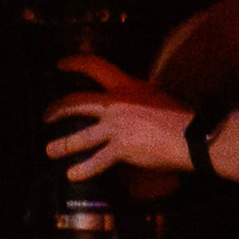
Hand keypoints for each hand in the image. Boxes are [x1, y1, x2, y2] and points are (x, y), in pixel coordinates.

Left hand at [42, 53, 191, 186]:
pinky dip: (82, 170)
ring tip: (51, 151)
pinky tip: (73, 174)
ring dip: (62, 145)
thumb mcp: (157, 97)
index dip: (76, 63)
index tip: (61, 64)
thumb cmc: (183, 117)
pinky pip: (95, 161)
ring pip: (80, 137)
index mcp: (129, 86)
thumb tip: (132, 109)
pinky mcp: (119, 148)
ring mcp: (116, 127)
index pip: (97, 67)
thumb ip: (139, 101)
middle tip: (46, 115)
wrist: (192, 135)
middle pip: (77, 103)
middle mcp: (117, 103)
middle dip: (57, 110)